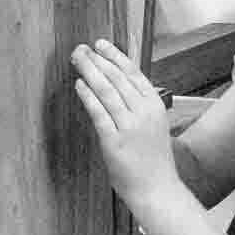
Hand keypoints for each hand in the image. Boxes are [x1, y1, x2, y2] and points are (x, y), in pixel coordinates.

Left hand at [70, 40, 179, 206]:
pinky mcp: (114, 141)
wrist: (157, 189)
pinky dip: (88, 96)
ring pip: (106, 91)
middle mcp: (143, 111)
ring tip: (77, 59)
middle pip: (117, 77)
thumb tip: (116, 82)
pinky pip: (98, 113)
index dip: (115, 55)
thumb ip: (138, 104)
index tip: (101, 44)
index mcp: (155, 104)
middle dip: (97, 59)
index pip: (133, 72)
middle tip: (81, 48)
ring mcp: (129, 126)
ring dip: (89, 71)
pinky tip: (79, 85)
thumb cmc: (153, 159)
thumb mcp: (153, 124)